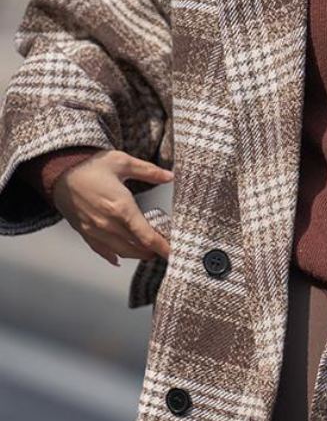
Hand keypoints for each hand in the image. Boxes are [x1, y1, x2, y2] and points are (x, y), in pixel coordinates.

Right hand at [52, 149, 173, 267]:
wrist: (57, 171)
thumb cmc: (89, 165)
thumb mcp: (122, 161)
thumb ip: (148, 171)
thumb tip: (170, 176)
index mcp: (122, 207)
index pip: (148, 237)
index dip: (163, 248)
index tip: (174, 253)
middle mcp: (108, 223)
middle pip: (137, 247)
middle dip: (153, 251)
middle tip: (163, 249)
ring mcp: (95, 230)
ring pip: (121, 252)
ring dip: (137, 254)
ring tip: (147, 252)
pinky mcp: (84, 232)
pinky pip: (101, 250)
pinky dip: (114, 256)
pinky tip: (120, 258)